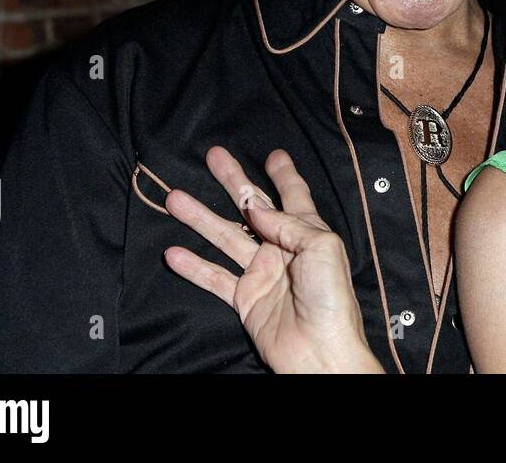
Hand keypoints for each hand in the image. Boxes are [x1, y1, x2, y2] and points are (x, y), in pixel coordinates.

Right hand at [163, 147, 381, 372]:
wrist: (320, 350)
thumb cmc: (331, 298)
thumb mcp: (321, 247)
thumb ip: (288, 223)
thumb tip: (256, 207)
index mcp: (307, 233)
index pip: (293, 196)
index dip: (284, 174)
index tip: (274, 155)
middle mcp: (281, 248)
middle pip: (252, 208)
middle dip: (233, 182)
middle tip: (213, 156)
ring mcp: (261, 273)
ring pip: (225, 237)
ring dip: (200, 218)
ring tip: (175, 199)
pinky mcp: (245, 299)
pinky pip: (215, 278)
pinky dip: (194, 267)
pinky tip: (173, 253)